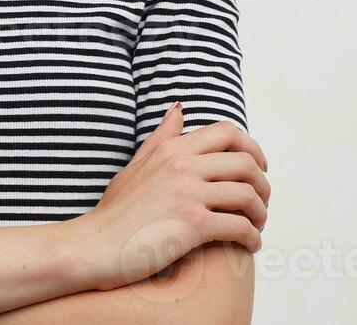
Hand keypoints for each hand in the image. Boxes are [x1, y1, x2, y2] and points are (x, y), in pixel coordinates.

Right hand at [72, 103, 270, 290]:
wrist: (93, 247)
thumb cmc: (114, 212)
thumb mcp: (135, 166)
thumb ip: (161, 138)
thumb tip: (179, 108)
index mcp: (171, 149)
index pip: (227, 132)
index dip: (252, 148)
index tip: (258, 167)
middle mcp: (182, 165)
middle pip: (245, 161)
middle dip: (263, 183)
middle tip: (261, 201)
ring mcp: (188, 193)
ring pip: (248, 195)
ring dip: (261, 213)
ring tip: (257, 226)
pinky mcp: (193, 224)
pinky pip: (240, 226)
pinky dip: (253, 237)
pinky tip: (250, 245)